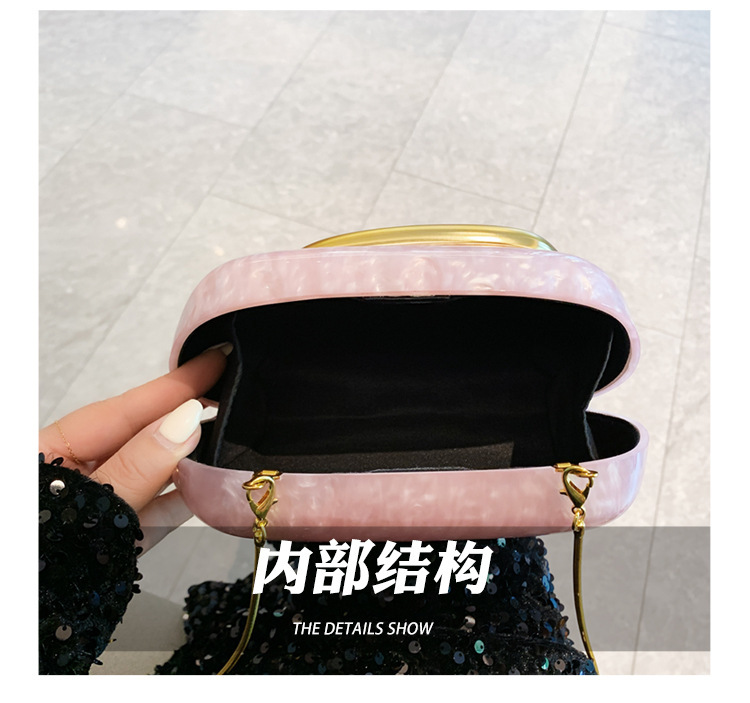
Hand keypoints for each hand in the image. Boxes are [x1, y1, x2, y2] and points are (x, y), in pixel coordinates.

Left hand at [39, 345, 229, 551]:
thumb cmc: (38, 568)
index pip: (122, 410)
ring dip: (189, 457)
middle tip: (232, 391)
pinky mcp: (110, 538)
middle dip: (183, 414)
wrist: (21, 642)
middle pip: (138, 437)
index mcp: (49, 455)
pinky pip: (151, 511)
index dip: (172, 384)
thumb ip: (137, 468)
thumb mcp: (85, 510)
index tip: (214, 360)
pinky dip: (181, 499)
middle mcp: (73, 477)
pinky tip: (209, 486)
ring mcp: (94, 508)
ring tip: (231, 432)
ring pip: (149, 474)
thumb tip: (187, 420)